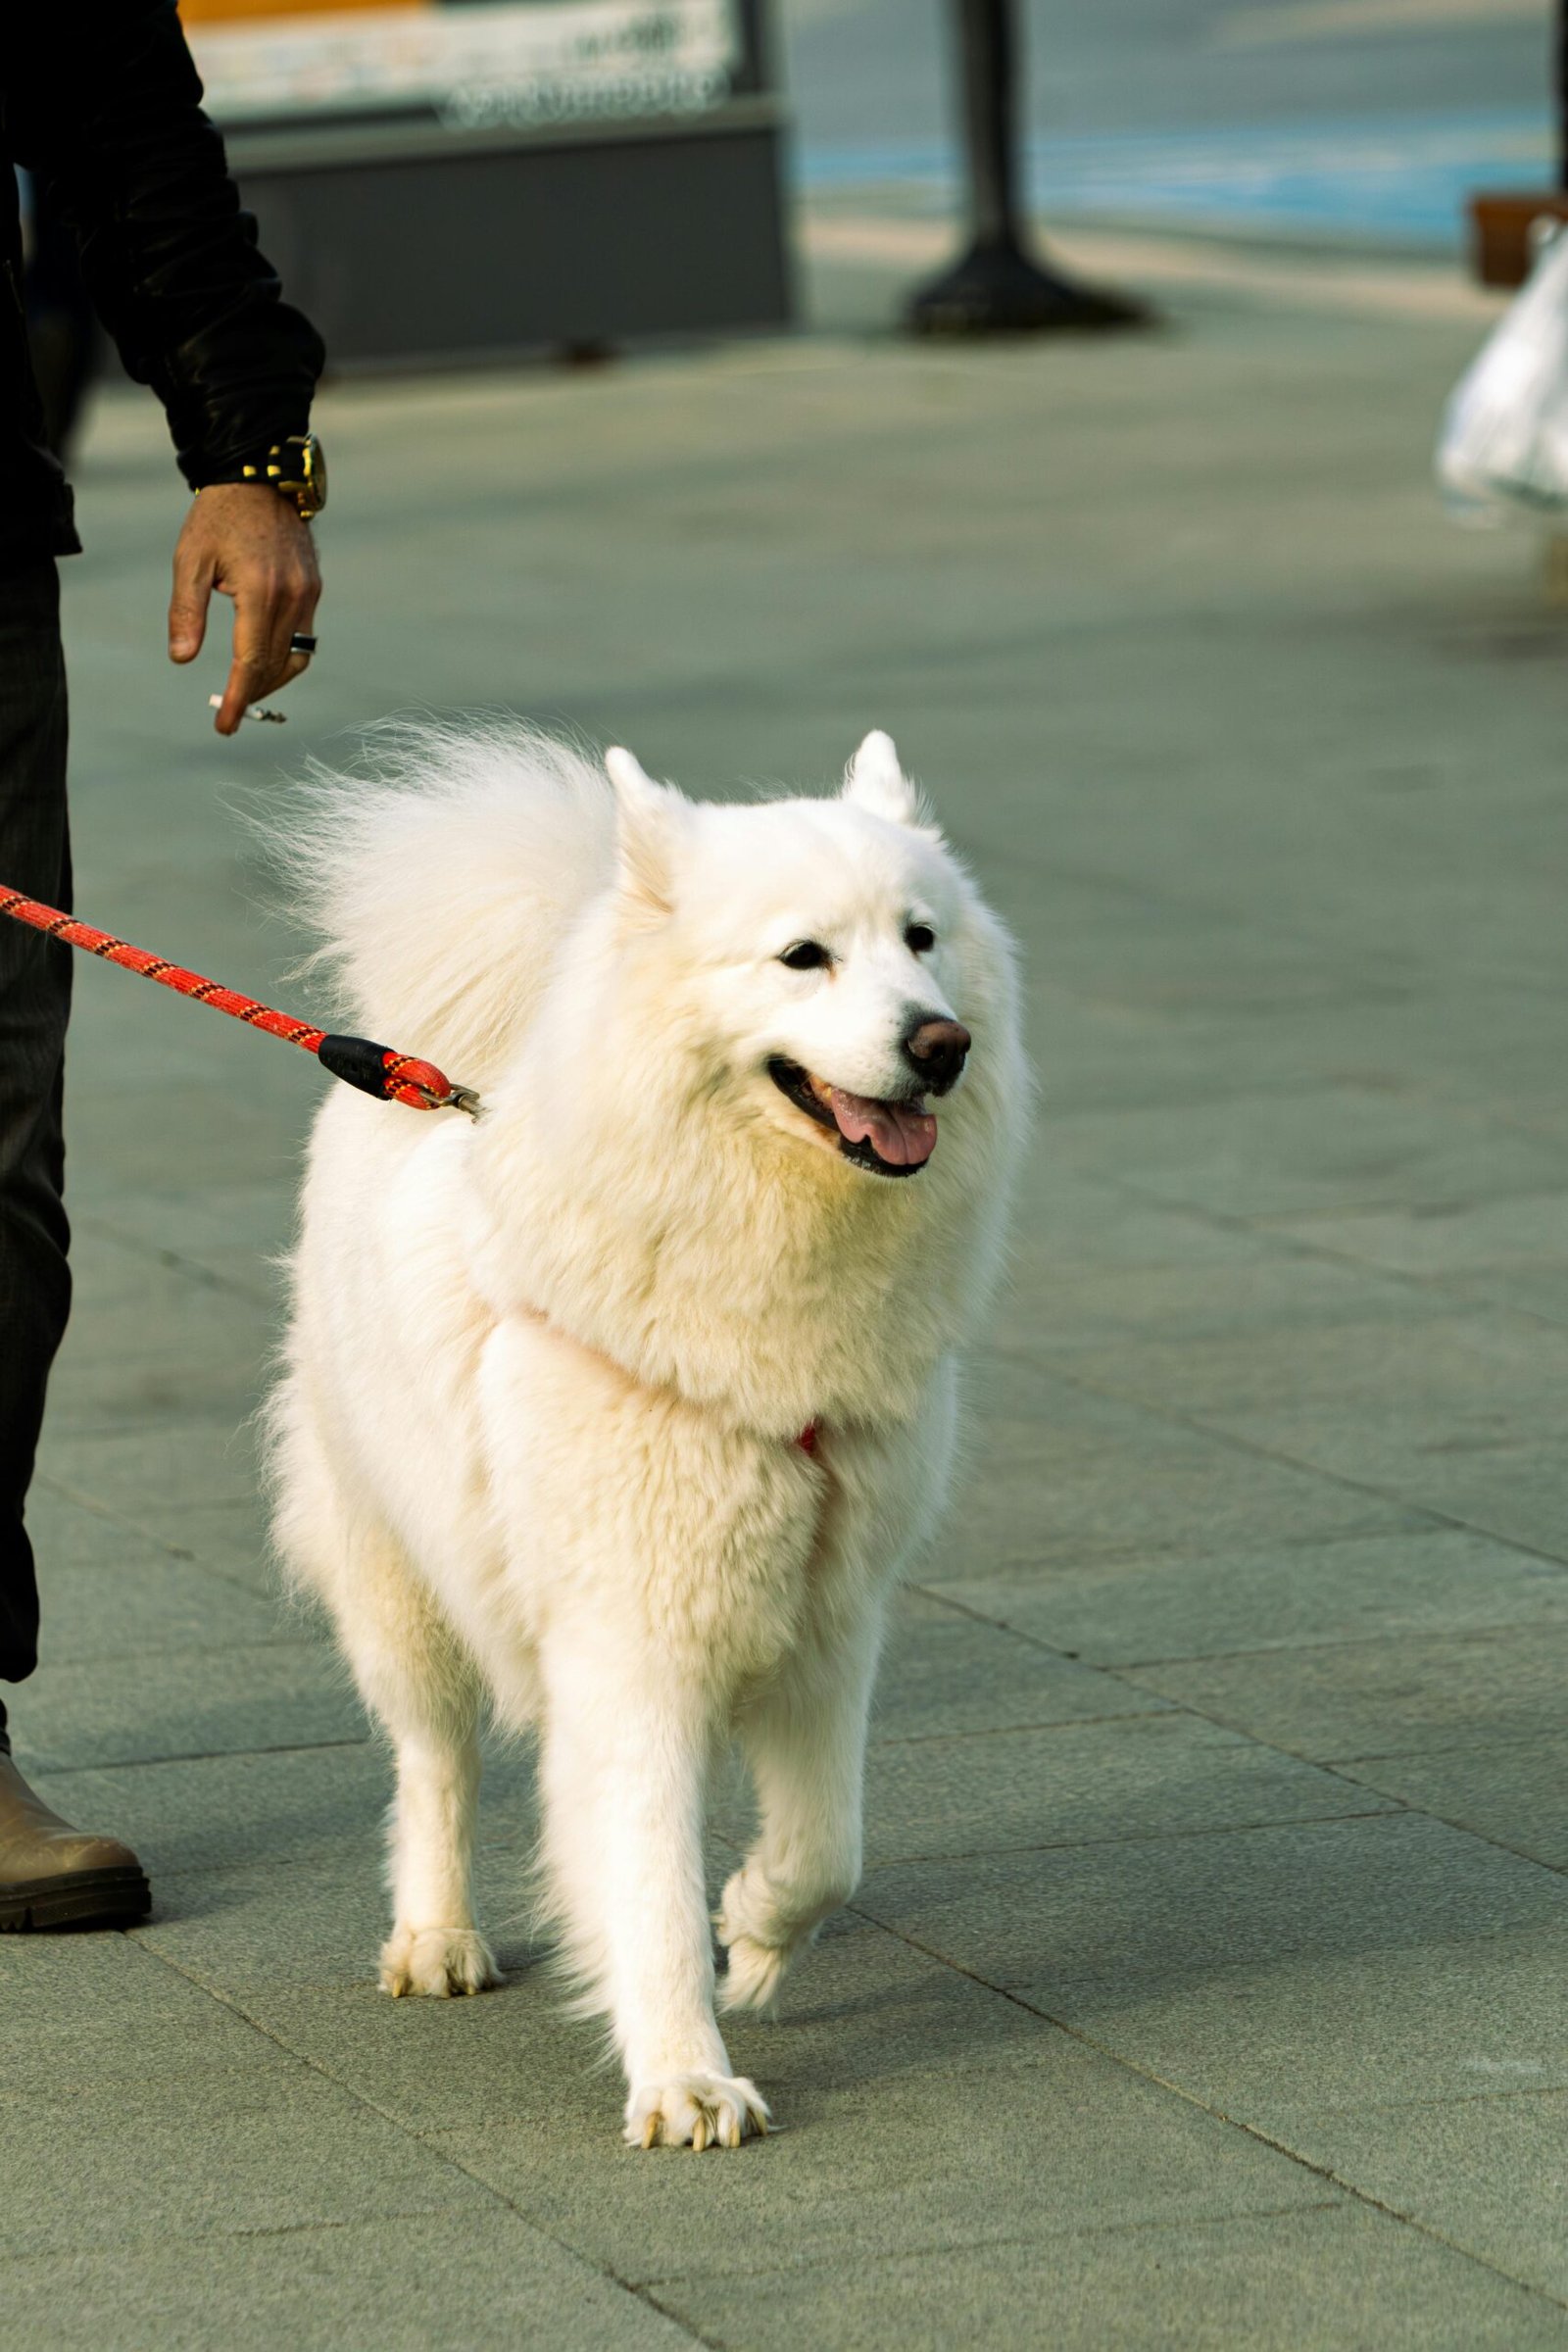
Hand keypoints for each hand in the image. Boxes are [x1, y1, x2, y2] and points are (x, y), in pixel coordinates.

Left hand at [168, 484, 321, 734]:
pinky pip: (304, 639)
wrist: (259, 477)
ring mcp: (308, 594)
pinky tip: (263, 661)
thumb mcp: (190, 560)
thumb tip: (182, 659)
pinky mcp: (314, 589)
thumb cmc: (217, 516)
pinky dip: (284, 659)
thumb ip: (186, 611)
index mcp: (259, 591)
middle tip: (228, 712)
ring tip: (245, 690)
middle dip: (250, 694)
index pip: (250, 661)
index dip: (236, 697)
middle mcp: (291, 597)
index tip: (224, 725)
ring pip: (296, 659)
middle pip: (274, 667)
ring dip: (271, 681)